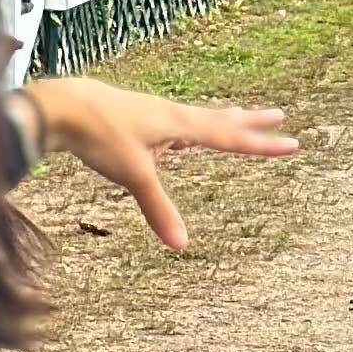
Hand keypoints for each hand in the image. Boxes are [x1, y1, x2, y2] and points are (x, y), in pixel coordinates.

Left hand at [25, 77, 297, 249]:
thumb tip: (181, 245)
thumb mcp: (133, 175)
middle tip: (279, 115)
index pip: (230, 137)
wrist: (60, 105)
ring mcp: (152, 113)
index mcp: (179, 124)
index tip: (292, 143)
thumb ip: (159, 209)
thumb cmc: (98, 134)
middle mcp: (171, 115)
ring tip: (237, 116)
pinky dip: (189, 127)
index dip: (261, 144)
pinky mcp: (135, 116)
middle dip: (250, 121)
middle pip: (220, 118)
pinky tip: (179, 133)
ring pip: (197, 117)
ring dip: (221, 119)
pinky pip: (174, 122)